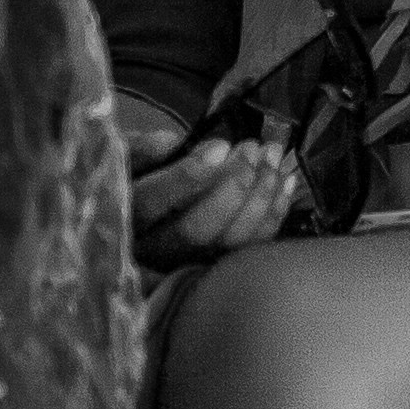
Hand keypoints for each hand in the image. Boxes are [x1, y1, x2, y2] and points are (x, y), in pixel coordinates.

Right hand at [125, 128, 299, 268]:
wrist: (136, 215)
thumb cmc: (132, 176)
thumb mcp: (126, 157)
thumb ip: (141, 150)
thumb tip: (171, 142)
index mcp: (124, 217)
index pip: (153, 202)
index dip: (189, 176)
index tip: (222, 146)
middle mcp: (152, 250)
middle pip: (194, 231)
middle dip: (231, 188)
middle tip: (253, 149)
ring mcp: (185, 265)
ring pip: (225, 244)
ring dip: (258, 199)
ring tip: (273, 157)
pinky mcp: (213, 267)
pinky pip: (248, 249)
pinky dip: (272, 216)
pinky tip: (285, 180)